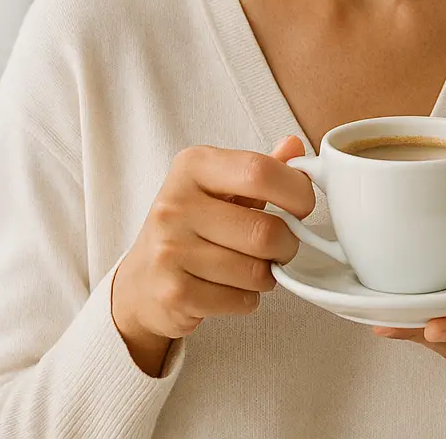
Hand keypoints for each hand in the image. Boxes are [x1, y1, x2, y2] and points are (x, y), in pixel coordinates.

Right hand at [111, 136, 313, 375]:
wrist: (142, 280)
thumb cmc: (193, 225)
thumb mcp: (223, 186)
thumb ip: (262, 167)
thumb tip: (294, 145)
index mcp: (193, 166)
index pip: (261, 172)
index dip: (297, 192)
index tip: (302, 207)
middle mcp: (174, 204)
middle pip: (265, 231)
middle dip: (288, 245)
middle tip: (281, 247)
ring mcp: (169, 250)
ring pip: (256, 271)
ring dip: (267, 275)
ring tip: (252, 267)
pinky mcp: (172, 293)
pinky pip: (241, 300)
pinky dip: (248, 299)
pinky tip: (231, 288)